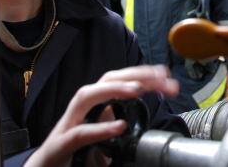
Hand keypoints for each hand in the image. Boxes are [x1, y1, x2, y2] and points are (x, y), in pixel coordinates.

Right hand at [24, 65, 177, 166]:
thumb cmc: (75, 152)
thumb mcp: (105, 136)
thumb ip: (120, 126)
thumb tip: (145, 121)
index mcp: (96, 105)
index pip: (120, 81)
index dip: (143, 75)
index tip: (166, 76)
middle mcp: (83, 109)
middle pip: (107, 80)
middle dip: (135, 74)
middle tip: (161, 76)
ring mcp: (70, 124)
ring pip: (87, 96)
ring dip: (113, 89)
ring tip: (136, 89)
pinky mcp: (61, 145)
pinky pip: (80, 134)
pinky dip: (99, 129)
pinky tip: (119, 127)